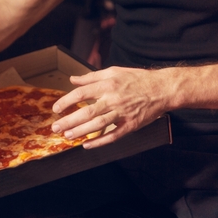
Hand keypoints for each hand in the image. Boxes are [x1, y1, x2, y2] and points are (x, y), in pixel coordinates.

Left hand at [51, 66, 168, 148]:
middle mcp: (113, 99)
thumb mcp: (114, 71)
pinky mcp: (131, 125)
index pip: (81, 94)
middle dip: (69, 121)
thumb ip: (92, 77)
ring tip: (67, 136)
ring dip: (80, 132)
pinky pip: (113, 136)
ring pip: (98, 125)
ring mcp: (122, 113)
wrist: (161, 89)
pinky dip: (99, 142)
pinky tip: (87, 145)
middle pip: (87, 112)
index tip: (56, 109)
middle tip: (56, 127)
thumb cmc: (137, 79)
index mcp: (108, 84)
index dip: (66, 102)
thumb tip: (73, 79)